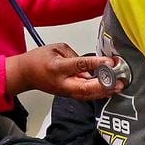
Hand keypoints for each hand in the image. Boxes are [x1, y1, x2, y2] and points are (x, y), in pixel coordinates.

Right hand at [5, 43, 122, 100]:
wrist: (26, 74)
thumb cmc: (39, 59)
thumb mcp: (56, 48)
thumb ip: (75, 55)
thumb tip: (90, 63)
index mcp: (57, 67)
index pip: (79, 66)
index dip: (95, 64)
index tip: (109, 62)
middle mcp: (61, 82)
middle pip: (85, 88)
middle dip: (104, 86)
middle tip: (118, 81)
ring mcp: (64, 91)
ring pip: (87, 95)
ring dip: (103, 92)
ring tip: (118, 87)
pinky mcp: (67, 95)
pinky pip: (85, 96)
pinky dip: (97, 94)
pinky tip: (108, 90)